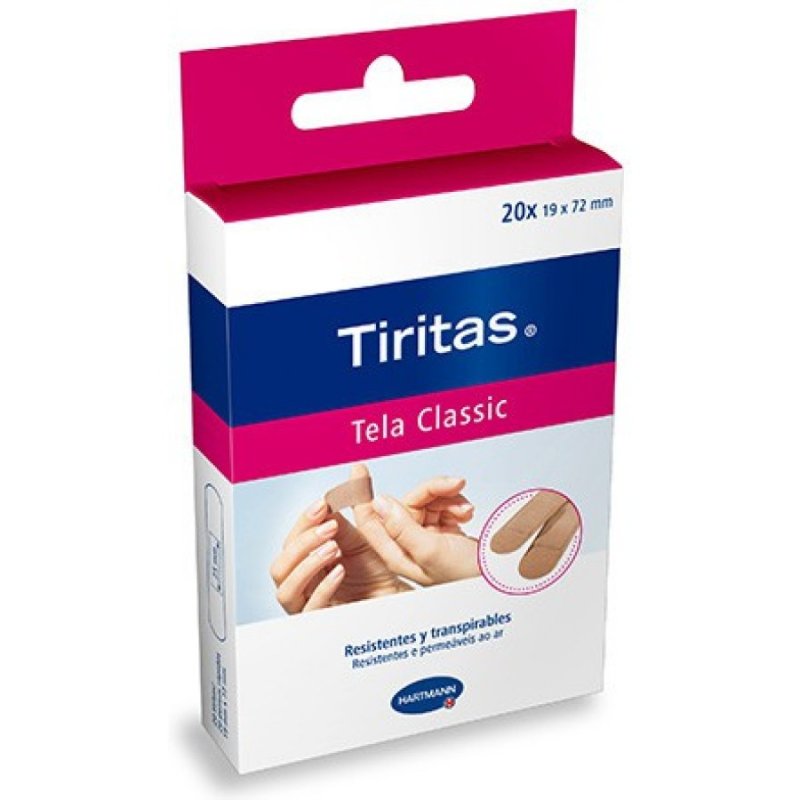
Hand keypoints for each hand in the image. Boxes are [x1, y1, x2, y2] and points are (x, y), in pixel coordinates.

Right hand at [270, 466, 409, 613]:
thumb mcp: (364, 534)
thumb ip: (354, 507)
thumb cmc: (377, 571)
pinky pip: (309, 610)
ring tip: (333, 547)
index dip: (303, 522)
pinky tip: (340, 571)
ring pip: (285, 590)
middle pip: (279, 566)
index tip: (322, 505)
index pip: (290, 542)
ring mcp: (308, 606)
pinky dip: (323, 587)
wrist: (396, 598)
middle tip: (330, 527)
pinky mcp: (321, 624)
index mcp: (304, 562)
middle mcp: (301, 585)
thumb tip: (356, 471)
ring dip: (308, 564)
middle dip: (302, 543)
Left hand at [354, 475, 479, 586]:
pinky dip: (457, 504)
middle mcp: (409, 544)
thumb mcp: (431, 550)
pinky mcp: (445, 532)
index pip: (369, 519)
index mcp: (397, 552)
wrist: (503, 578)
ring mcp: (427, 537)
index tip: (358, 468)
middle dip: (433, 492)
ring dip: (450, 499)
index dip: (360, 493)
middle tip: (456, 485)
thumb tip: (380, 502)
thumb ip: (402, 527)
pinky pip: (444, 504)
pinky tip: (467, 514)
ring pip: (428, 501)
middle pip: (407, 502)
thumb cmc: (468, 577)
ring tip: (466, 511)